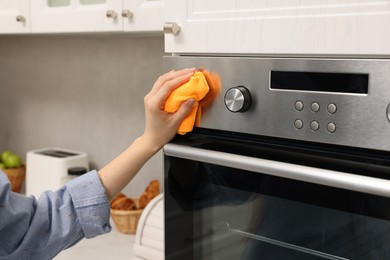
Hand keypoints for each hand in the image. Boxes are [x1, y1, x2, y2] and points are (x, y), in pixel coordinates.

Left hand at [99, 68, 195, 198]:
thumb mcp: (175, 123)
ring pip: (162, 80)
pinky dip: (170, 79)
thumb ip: (184, 110)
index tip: (190, 75)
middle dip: (178, 73)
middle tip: (190, 70)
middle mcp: (150, 98)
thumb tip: (192, 99)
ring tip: (186, 72)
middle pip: (164, 79)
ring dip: (174, 75)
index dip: (180, 79)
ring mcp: (150, 97)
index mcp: (154, 103)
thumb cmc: (161, 133)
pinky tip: (178, 78)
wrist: (152, 139)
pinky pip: (161, 84)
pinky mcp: (153, 97)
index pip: (167, 86)